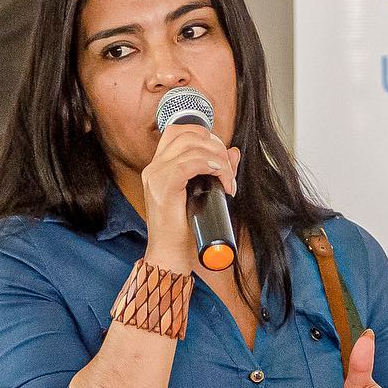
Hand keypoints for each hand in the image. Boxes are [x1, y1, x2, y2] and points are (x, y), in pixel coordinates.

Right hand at [141, 125, 237, 271]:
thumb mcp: (203, 195)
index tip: (222, 158)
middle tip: (228, 171)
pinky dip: (211, 166)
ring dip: (218, 159)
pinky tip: (221, 179)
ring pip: (191, 146)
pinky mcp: (163, 188)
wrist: (170, 256)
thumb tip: (233, 152)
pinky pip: (188, 163)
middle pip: (187, 133)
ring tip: (227, 181)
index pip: (180, 131)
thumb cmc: (184, 230)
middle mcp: (154, 168)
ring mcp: (156, 177)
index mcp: (159, 167)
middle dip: (216, 145)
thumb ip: (216, 171)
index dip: (206, 136)